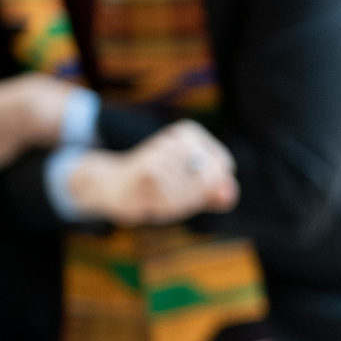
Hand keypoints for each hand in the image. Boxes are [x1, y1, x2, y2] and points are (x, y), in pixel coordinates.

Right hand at [65, 120, 238, 226]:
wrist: (112, 187)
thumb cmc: (158, 187)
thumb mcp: (191, 188)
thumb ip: (216, 192)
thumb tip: (228, 195)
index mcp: (189, 133)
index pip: (224, 163)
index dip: (214, 185)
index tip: (192, 187)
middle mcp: (176, 137)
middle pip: (212, 177)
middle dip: (197, 196)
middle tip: (175, 198)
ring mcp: (163, 151)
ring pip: (194, 190)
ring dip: (179, 203)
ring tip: (159, 197)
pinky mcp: (149, 169)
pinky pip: (174, 198)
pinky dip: (165, 207)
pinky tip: (150, 200)